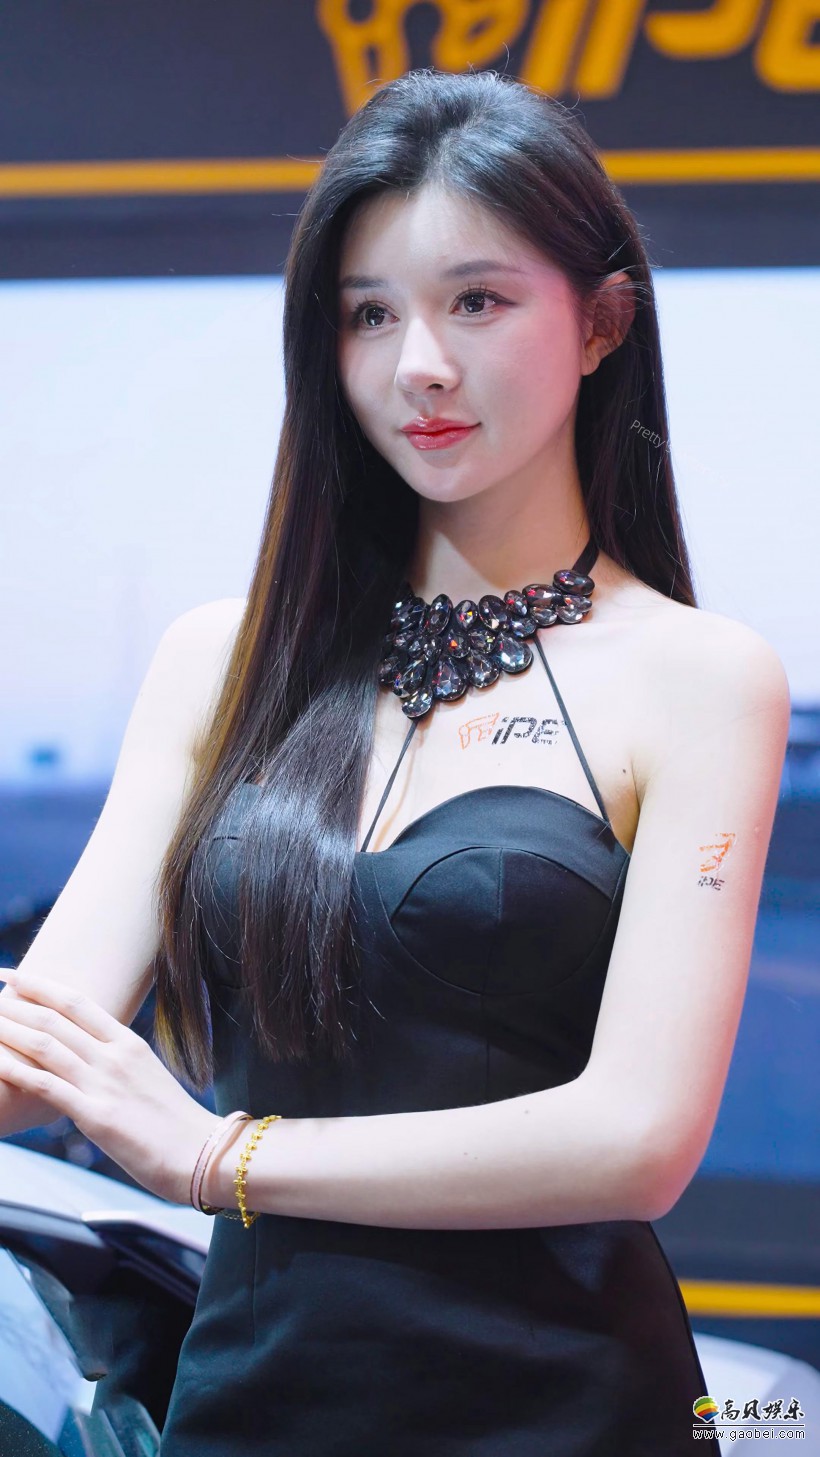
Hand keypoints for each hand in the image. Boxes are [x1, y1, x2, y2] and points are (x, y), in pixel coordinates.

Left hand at [0, 967, 221, 1204]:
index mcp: (128, 1044)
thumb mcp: (147, 1080)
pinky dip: (15, 1070)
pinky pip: (47, 1085)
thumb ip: (117, 1068)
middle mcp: (114, 1056)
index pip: (77, 1003)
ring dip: (8, 1029)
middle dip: (15, 1002)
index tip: (15, 975)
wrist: (204, 1154)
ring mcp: (105, 1083)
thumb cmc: (176, 1126)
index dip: (41, 986)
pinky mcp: (96, 1115)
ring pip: (45, 1045)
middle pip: (55, 1018)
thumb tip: (89, 1065)